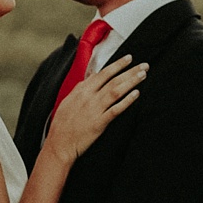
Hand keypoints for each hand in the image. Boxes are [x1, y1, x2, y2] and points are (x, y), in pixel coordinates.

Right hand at [51, 48, 147, 172]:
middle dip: (130, 70)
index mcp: (82, 90)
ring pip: (116, 91)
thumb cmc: (62, 125)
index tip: (129, 58)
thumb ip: (81, 88)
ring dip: (131, 81)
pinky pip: (115, 109)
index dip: (117, 64)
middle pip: (113, 79)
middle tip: (144, 65)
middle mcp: (89, 97)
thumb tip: (92, 77)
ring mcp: (95, 110)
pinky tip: (136, 94)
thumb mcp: (68, 101)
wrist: (59, 144)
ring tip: (143, 75)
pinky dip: (126, 101)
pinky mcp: (99, 123)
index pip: (103, 73)